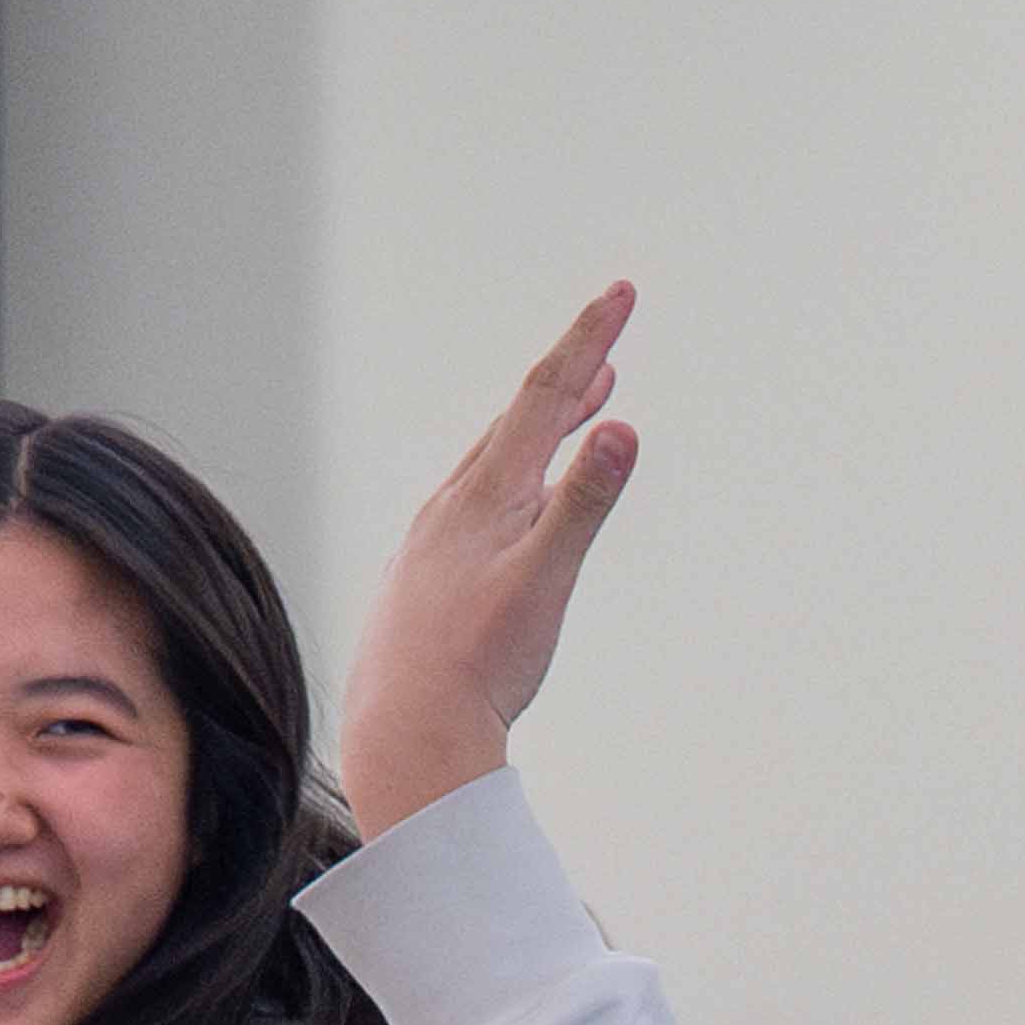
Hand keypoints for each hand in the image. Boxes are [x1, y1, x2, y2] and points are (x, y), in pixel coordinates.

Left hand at [342, 281, 644, 833]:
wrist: (403, 731)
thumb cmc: (476, 664)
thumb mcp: (545, 579)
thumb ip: (584, 502)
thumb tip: (620, 428)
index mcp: (488, 493)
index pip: (545, 395)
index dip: (587, 340)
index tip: (622, 294)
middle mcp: (454, 504)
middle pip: (519, 420)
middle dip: (570, 376)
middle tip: (608, 342)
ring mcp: (434, 539)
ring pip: (494, 461)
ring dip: (541, 427)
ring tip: (578, 408)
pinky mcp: (425, 575)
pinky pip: (473, 501)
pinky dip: (509, 476)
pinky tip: (506, 501)